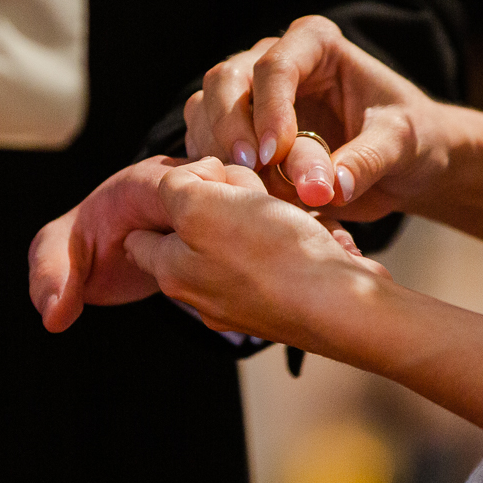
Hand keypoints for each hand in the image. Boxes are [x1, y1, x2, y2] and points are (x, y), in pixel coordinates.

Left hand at [29, 155, 373, 332]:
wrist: (342, 303)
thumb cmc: (271, 254)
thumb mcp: (200, 206)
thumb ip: (175, 188)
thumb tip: (188, 180)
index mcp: (173, 272)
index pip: (140, 236)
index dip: (164, 198)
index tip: (199, 179)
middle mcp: (203, 294)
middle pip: (195, 230)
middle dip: (219, 201)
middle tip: (247, 192)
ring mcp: (245, 302)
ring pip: (241, 238)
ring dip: (261, 213)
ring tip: (285, 209)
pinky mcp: (285, 301)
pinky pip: (279, 253)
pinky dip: (292, 234)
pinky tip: (311, 230)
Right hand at [183, 15, 446, 219]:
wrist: (402, 166)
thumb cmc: (409, 139)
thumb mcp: (402, 144)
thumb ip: (367, 160)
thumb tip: (329, 187)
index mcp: (316, 44)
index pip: (276, 65)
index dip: (269, 108)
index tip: (274, 153)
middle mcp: (275, 61)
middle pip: (225, 80)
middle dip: (229, 126)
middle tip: (249, 169)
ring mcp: (250, 96)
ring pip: (204, 111)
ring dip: (218, 152)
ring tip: (251, 190)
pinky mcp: (237, 134)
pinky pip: (206, 147)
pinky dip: (216, 173)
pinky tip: (241, 197)